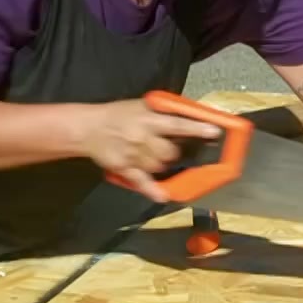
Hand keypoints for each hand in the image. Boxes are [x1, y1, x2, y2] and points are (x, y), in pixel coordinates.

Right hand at [77, 98, 224, 202]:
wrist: (88, 128)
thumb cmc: (119, 114)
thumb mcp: (142, 106)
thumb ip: (165, 112)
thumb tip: (191, 116)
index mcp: (150, 120)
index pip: (178, 125)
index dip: (197, 129)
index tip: (214, 132)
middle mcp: (143, 138)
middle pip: (171, 152)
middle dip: (177, 152)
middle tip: (176, 148)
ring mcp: (134, 156)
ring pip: (160, 167)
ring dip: (165, 164)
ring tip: (158, 157)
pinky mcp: (125, 169)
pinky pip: (142, 182)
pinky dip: (153, 190)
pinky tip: (163, 196)